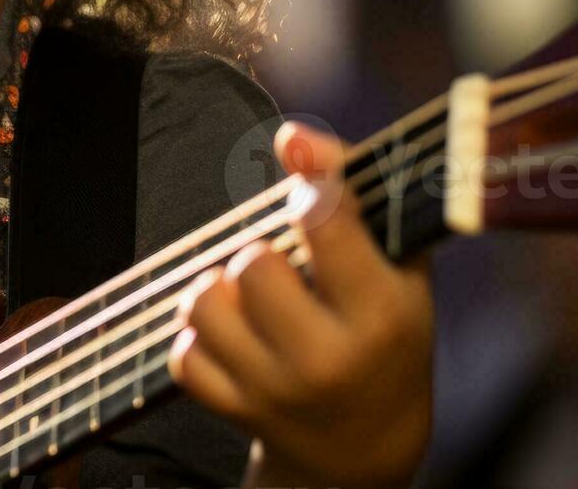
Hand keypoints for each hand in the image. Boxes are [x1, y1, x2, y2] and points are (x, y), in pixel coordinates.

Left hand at [170, 122, 433, 488]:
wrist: (366, 441)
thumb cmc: (384, 331)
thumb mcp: (396, 263)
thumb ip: (351, 187)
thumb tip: (291, 137)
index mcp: (380, 313)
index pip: (323, 222)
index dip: (310, 191)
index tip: (311, 195)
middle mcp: (327, 358)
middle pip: (252, 263)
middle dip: (262, 253)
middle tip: (283, 267)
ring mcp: (276, 390)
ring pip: (204, 305)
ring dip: (217, 290)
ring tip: (248, 297)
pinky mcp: (235, 411)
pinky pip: (182, 353)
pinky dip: (196, 338)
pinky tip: (231, 338)